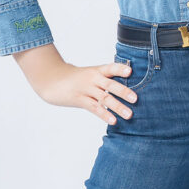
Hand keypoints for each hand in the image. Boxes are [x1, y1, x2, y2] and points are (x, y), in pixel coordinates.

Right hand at [12, 44, 138, 124]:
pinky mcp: (79, 99)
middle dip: (124, 92)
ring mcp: (86, 89)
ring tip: (129, 114)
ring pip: (104, 98)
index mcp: (97, 70)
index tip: (131, 72)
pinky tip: (113, 120)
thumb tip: (126, 88)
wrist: (52, 80)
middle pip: (110, 85)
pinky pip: (94, 108)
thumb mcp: (91, 74)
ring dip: (117, 107)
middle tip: (136, 99)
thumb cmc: (76, 78)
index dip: (120, 69)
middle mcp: (93, 79)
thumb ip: (106, 79)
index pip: (111, 68)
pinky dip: (104, 114)